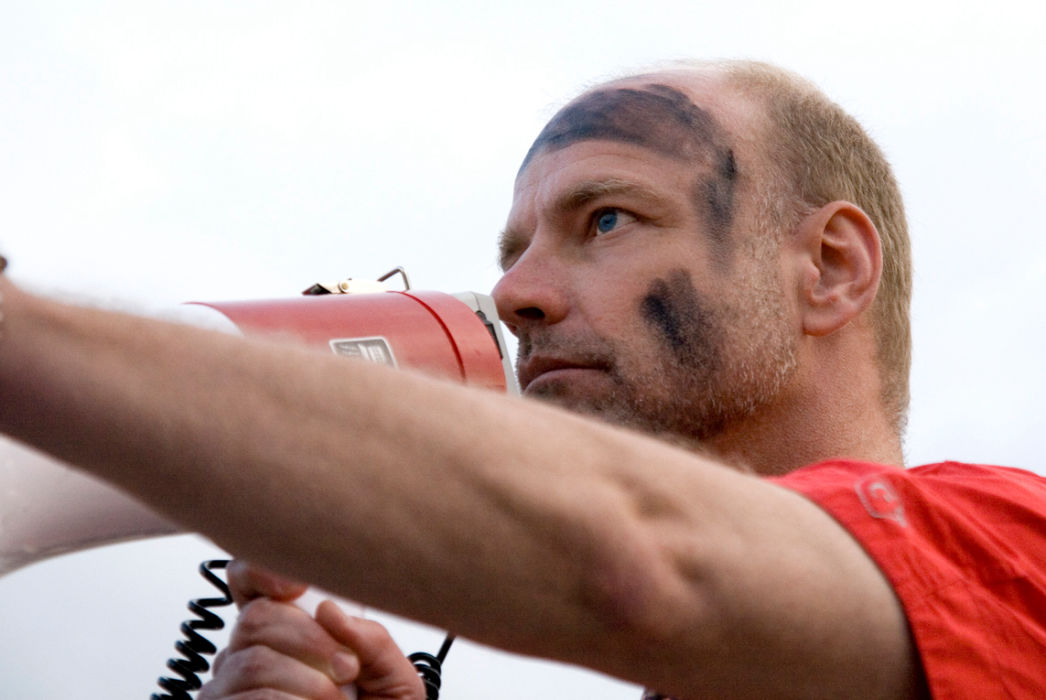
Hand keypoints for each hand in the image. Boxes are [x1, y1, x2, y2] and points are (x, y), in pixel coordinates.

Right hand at [199, 561, 423, 699]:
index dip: (261, 571)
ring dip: (307, 682)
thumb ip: (372, 641)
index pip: (250, 582)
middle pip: (257, 618)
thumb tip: (329, 610)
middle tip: (347, 668)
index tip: (297, 585)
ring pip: (253, 661)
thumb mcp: (395, 680)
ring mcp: (229, 689)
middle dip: (309, 639)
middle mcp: (248, 655)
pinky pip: (250, 698)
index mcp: (285, 631)